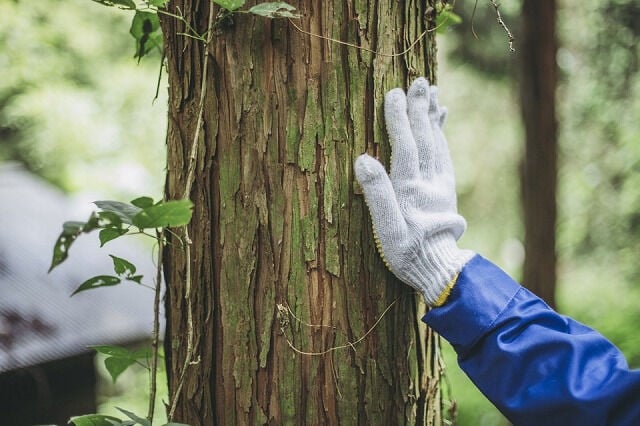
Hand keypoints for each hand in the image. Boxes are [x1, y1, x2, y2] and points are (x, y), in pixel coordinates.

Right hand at [354, 78, 473, 305]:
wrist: (439, 268)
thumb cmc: (407, 252)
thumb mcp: (386, 230)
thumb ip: (376, 194)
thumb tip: (363, 159)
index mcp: (410, 189)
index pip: (405, 146)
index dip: (399, 119)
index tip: (394, 93)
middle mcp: (428, 182)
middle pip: (425, 139)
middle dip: (420, 109)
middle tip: (419, 81)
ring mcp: (441, 185)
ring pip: (438, 144)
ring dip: (433, 118)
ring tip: (433, 94)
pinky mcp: (447, 191)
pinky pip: (445, 156)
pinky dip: (442, 136)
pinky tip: (441, 123)